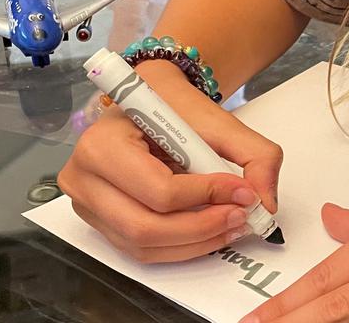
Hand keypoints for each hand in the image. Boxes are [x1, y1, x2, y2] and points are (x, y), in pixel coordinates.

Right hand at [58, 60, 282, 262]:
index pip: (158, 189)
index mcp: (103, 143)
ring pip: (143, 245)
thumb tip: (265, 202)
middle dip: (202, 228)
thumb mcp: (220, 121)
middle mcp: (83, 177)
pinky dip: (181, 246)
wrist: (153, 100)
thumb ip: (255, 155)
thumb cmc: (177, 107)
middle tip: (241, 216)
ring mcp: (86, 204)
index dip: (206, 197)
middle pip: (146, 227)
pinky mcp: (99, 222)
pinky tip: (211, 230)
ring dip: (196, 243)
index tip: (242, 191)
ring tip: (232, 224)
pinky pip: (140, 249)